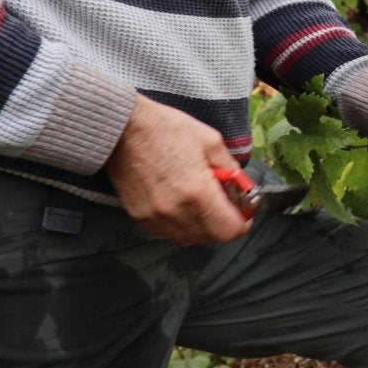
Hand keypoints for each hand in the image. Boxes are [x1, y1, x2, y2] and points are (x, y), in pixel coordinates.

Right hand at [106, 95, 252, 244]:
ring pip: (188, 238)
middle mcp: (177, 212)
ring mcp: (156, 217)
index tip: (244, 213)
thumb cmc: (167, 129)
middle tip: (223, 203)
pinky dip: (179, 225)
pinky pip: (167, 233)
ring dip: (201, 226)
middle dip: (223, 223)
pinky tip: (180, 203)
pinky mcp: (139, 216)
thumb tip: (243, 187)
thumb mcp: (211, 141)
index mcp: (198, 193)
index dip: (242, 224)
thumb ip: (231, 168)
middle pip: (210, 238)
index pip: (228, 230)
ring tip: (201, 201)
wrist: (122, 129)